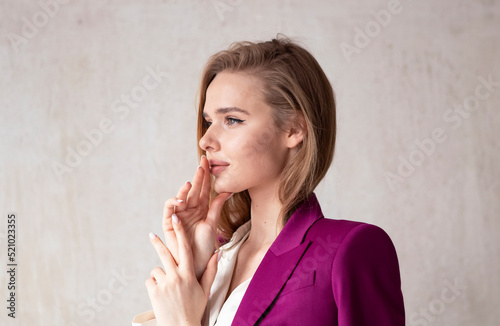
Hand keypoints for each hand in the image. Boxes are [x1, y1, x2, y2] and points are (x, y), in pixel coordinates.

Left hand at [146, 217, 218, 325]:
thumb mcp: (205, 290)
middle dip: (158, 242)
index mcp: (189, 274)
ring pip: (157, 269)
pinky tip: (161, 295)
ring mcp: (164, 284)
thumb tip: (217, 253)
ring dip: (160, 275)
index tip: (175, 219)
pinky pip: (151, 280)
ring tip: (167, 289)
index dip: (180, 232)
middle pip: (165, 253)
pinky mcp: (154, 292)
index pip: (185, 248)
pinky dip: (154, 285)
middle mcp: (176, 276)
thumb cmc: (194, 308)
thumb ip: (211, 270)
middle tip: (152, 234)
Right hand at [162, 156, 230, 279]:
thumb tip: (228, 190)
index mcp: (201, 207)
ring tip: (190, 182)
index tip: (208, 161)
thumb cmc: (204, 246)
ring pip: (181, 196)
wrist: (195, 263)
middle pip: (193, 189)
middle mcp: (190, 208)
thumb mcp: (212, 223)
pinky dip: (173, 202)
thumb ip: (217, 206)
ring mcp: (179, 214)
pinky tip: (181, 200)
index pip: (203, 188)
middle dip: (197, 176)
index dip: (205, 175)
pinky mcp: (169, 222)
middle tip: (202, 163)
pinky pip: (169, 209)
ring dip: (184, 189)